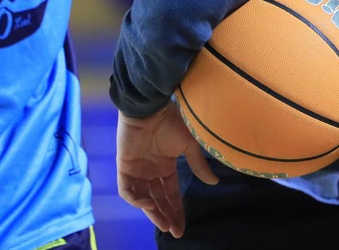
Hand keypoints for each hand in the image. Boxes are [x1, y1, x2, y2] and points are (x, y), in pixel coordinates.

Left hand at [115, 102, 218, 236]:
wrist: (151, 108)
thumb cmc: (171, 122)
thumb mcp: (189, 145)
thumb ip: (198, 165)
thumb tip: (213, 182)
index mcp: (166, 167)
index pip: (171, 194)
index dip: (176, 210)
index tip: (182, 227)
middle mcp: (151, 172)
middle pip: (158, 200)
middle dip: (166, 216)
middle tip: (174, 231)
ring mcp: (137, 170)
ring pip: (143, 199)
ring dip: (152, 212)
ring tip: (163, 223)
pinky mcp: (124, 167)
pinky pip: (127, 190)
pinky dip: (136, 199)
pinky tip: (148, 205)